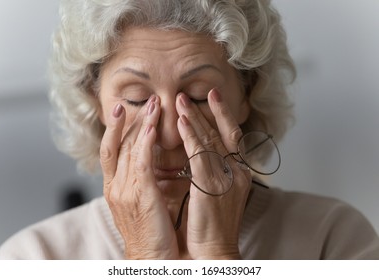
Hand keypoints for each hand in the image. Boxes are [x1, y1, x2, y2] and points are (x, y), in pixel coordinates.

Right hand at [100, 96, 178, 258]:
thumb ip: (139, 180)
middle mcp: (115, 186)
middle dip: (128, 120)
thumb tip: (146, 160)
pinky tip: (152, 127)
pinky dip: (145, 143)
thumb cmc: (150, 232)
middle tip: (142, 100)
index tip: (122, 110)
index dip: (115, 129)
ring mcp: (125, 190)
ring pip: (128, 149)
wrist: (151, 259)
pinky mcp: (141, 195)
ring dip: (141, 124)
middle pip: (117, 144)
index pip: (110, 150)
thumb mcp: (139, 203)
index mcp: (114, 188)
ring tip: (153, 105)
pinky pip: (142, 163)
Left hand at [176, 88, 251, 258]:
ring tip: (181, 101)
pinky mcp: (211, 185)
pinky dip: (191, 136)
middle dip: (206, 111)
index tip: (213, 97)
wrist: (215, 251)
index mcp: (241, 173)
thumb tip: (204, 155)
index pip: (233, 137)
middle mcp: (237, 172)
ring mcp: (226, 178)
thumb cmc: (214, 226)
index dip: (224, 115)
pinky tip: (182, 122)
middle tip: (190, 93)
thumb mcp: (221, 193)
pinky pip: (200, 155)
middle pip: (222, 133)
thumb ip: (216, 171)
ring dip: (195, 118)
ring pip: (211, 140)